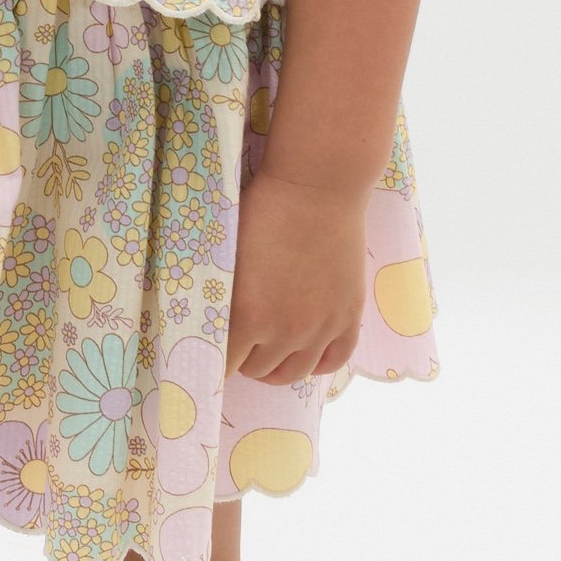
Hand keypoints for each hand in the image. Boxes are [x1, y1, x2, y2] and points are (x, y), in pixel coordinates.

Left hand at [226, 167, 367, 385]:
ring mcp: (321, 328)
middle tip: (239, 343)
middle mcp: (286, 332)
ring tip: (268, 351)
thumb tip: (212, 325)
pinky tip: (304, 352)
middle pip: (258, 370)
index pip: (224, 365)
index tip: (212, 353)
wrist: (318, 186)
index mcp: (248, 317)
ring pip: (293, 373)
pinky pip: (333, 361)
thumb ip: (221, 299)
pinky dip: (316, 364)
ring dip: (276, 367)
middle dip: (244, 360)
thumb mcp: (227, 257)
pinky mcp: (348, 316)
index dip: (216, 360)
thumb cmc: (264, 210)